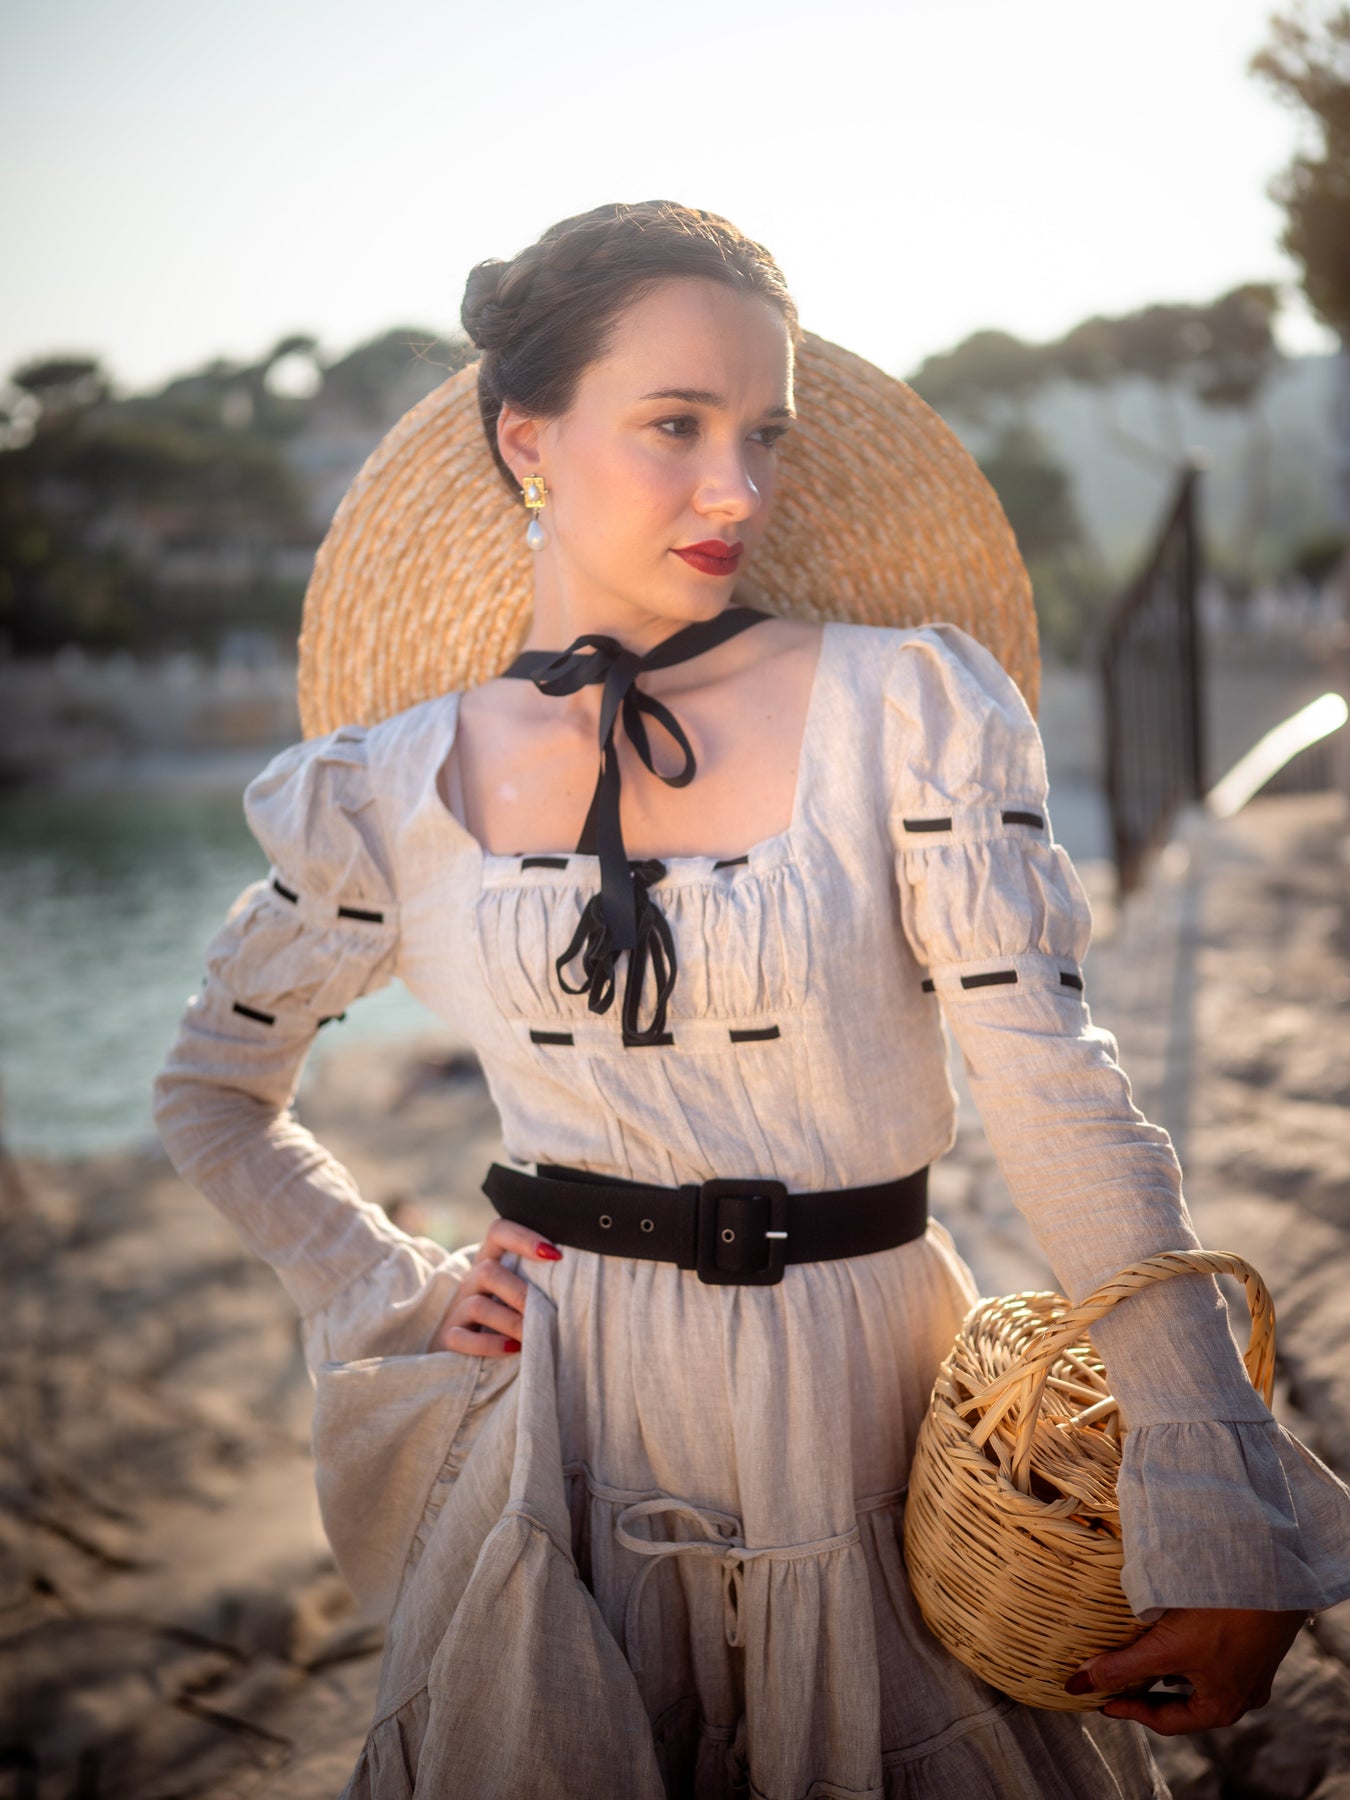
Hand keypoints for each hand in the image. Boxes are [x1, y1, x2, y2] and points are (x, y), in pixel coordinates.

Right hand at [429, 1218, 562, 1356]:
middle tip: (548, 1314)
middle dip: (521, 1294)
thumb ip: (542, 1278)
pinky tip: (513, 1349)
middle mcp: (472, 1279)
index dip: (524, 1238)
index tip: (555, 1255)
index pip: (499, 1232)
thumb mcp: (522, 1287)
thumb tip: (584, 1278)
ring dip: (511, 1322)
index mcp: (491, 1259)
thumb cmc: (509, 1310)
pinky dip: (490, 1345)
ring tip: (533, 1336)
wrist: (466, 1342)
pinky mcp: (449, 1336)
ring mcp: (458, 1308)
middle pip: (488, 1272)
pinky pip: (461, 1338)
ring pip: (477, 1305)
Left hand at [1066, 1606, 1308, 1732]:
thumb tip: (1079, 1683)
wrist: (1270, 1577)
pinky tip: (1172, 1631)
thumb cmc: (1222, 1618)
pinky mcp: (1251, 1637)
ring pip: (1198, 1676)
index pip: (1167, 1722)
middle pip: (1184, 1703)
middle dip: (1149, 1693)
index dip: (1130, 1712)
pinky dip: (1187, 1649)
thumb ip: (1123, 1666)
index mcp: (1222, 1707)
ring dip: (1168, 1670)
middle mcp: (1240, 1694)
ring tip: (1137, 1655)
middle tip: (1115, 1682)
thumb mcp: (1167, 1647)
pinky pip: (1212, 1653)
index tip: (1101, 1702)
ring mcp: (1249, 1666)